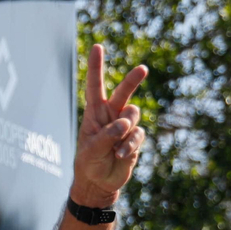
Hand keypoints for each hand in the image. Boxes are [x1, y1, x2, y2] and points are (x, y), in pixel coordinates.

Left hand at [73, 44, 148, 206]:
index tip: (98, 46)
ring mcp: (125, 126)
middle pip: (123, 92)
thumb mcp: (90, 150)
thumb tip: (124, 124)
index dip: (97, 66)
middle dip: (133, 80)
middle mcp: (111, 115)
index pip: (95, 86)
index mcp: (95, 113)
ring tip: (117, 149)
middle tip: (142, 69)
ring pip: (134, 115)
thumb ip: (106, 136)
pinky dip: (130, 145)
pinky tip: (121, 156)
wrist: (100, 183)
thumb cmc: (88, 163)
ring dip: (126, 131)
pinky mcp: (134, 139)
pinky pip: (138, 135)